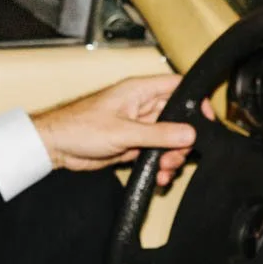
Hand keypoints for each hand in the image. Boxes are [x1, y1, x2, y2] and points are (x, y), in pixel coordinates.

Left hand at [31, 74, 199, 185]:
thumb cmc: (79, 127)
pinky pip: (155, 153)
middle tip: (177, 155)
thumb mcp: (123, 131)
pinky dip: (160, 165)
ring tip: (165, 169)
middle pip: (178, 118)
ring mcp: (138, 126)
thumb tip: (189, 133)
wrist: (56, 147)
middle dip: (182, 139)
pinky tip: (160, 176)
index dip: (195, 101)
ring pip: (169, 139)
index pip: (177, 87)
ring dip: (172, 156)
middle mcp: (142, 106)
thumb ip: (158, 134)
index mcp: (140, 91)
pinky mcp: (132, 144)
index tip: (206, 120)